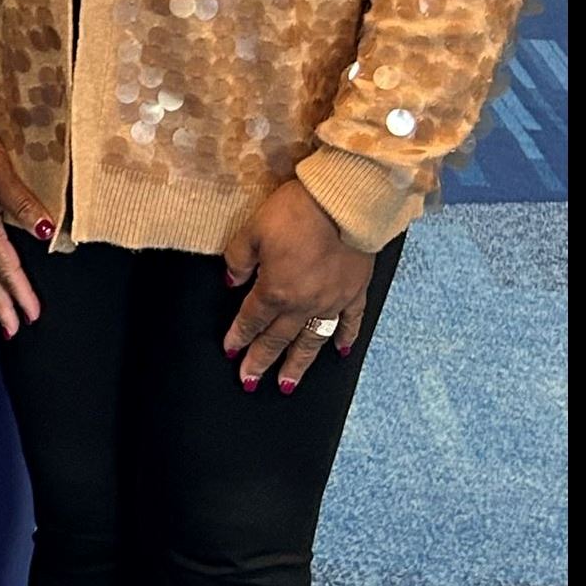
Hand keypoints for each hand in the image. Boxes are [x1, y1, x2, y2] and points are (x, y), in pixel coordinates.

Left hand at [222, 179, 375, 393]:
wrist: (345, 201)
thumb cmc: (297, 212)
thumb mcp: (253, 230)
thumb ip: (238, 259)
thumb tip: (231, 280)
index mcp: (275, 291)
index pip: (251, 320)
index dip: (238, 337)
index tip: (230, 351)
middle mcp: (303, 303)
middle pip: (278, 339)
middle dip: (260, 361)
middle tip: (249, 381)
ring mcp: (332, 300)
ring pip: (311, 340)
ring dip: (298, 364)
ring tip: (288, 384)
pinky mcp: (355, 290)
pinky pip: (350, 321)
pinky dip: (345, 337)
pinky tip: (340, 351)